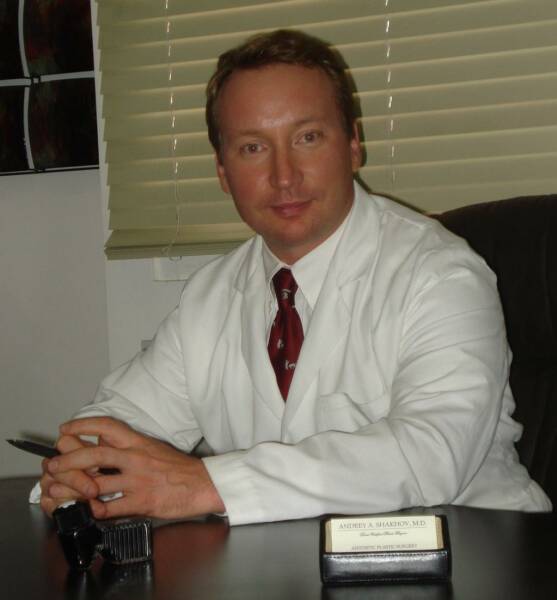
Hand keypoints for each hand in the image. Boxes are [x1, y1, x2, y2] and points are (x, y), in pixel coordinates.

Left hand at [46, 417, 224, 519]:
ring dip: (72, 489)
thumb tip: (102, 442)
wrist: (204, 484)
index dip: (83, 425)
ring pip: (96, 484)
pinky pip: (110, 508)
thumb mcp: (153, 448)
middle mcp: (136, 458)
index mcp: (139, 442)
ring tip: (57, 491)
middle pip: (94, 455)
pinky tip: (87, 509)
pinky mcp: (142, 502)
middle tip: (52, 464)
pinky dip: (94, 510)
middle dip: (67, 459)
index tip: (65, 429)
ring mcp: (138, 481)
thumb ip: (128, 446)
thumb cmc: (179, 468)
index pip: (107, 426)